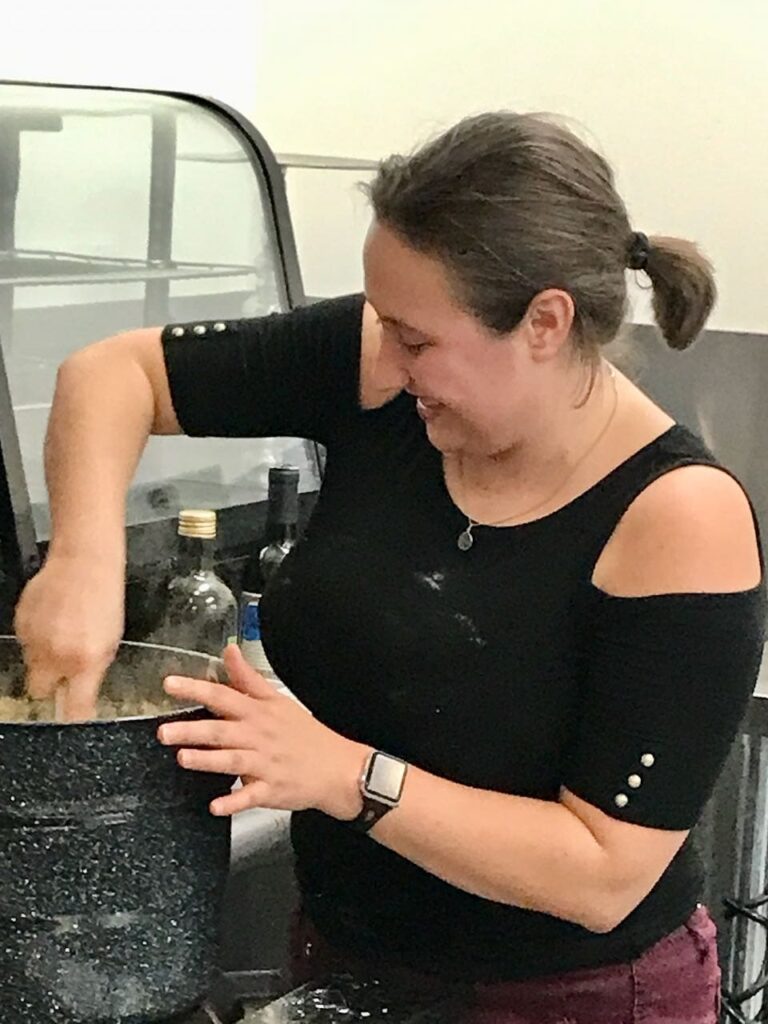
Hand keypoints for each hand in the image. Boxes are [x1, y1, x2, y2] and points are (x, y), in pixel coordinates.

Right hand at [14, 553, 123, 720]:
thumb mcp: (111, 641)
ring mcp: (35, 640)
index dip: (73, 717)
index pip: (75, 708)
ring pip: (32, 665)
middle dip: (50, 685)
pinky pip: (25, 643)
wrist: (84, 564)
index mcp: (85, 662)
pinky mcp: (20, 625)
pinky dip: (36, 637)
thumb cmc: (104, 599)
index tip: (73, 720)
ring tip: (62, 632)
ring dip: (44, 657)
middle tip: (63, 668)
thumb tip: (80, 693)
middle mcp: (57, 655)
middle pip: (41, 691)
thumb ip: (93, 670)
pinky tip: (53, 620)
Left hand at [157, 644, 368, 817]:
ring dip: (208, 760)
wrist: (338, 768)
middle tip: (164, 731)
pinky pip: (250, 797)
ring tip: (183, 758)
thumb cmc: (305, 734)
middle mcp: (258, 737)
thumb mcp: (277, 699)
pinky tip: (216, 806)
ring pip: (233, 761)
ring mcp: (265, 765)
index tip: (170, 685)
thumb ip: (247, 677)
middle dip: (192, 730)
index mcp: (258, 713)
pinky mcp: (271, 791)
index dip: (195, 689)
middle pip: (221, 731)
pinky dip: (234, 802)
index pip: (223, 696)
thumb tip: (229, 651)